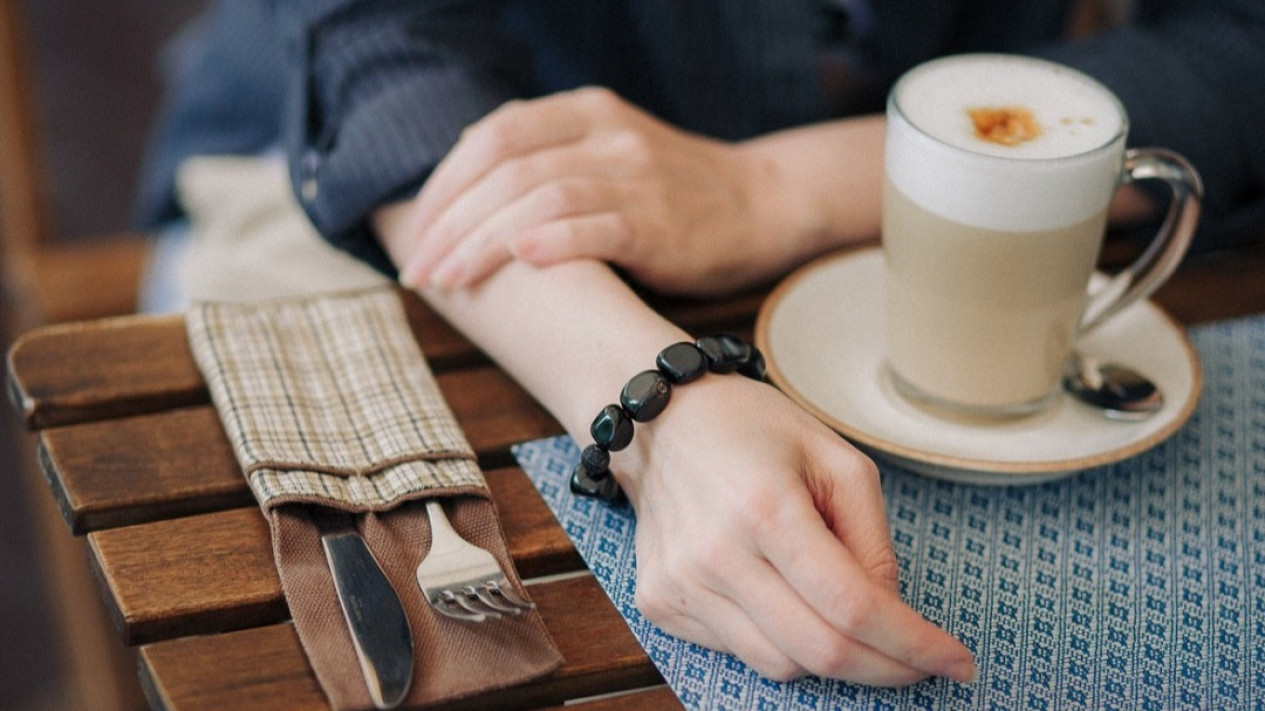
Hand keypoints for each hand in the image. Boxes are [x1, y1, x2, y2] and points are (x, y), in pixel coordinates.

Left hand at [395, 86, 804, 295]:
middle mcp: (607, 135)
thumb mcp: (605, 150)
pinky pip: (599, 226)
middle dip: (451, 222)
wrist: (760, 204)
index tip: (416, 234)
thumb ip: (542, 154)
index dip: (445, 185)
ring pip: (540, 198)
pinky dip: (554, 242)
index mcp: (585, 112)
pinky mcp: (662, 222)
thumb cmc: (669, 191)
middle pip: (506, 169)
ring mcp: (636, 175)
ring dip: (483, 243)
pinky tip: (520, 261)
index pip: (493, 136)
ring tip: (449, 281)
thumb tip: (462, 171)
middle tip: (419, 270)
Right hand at [617, 375, 976, 684]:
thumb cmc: (752, 428)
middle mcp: (715, 554)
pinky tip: (785, 599)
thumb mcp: (836, 459)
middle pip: (820, 651)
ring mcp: (680, 583)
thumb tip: (890, 615)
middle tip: (921, 663)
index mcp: (765, 507)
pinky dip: (779, 641)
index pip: (852, 606)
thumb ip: (872, 540)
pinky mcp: (659, 601)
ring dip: (832, 657)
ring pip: (779, 665)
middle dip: (887, 669)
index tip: (956, 661)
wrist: (660, 421)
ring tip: (848, 619)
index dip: (914, 644)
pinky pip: (739, 651)